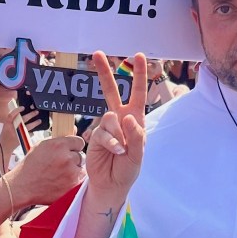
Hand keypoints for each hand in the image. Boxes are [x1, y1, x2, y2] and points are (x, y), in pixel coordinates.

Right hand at [6, 133, 86, 207]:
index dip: (74, 147)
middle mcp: (66, 158)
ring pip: (81, 167)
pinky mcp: (72, 185)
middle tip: (61, 164)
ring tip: (60, 173)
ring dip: (74, 169)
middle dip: (72, 159)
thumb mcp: (41, 146)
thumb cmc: (31, 166)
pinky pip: (80, 178)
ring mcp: (70, 172)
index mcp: (59, 145)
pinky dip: (74, 179)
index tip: (70, 150)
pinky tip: (63, 180)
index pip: (79, 142)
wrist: (23, 186)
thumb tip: (75, 132)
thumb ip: (59, 140)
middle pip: (80, 155)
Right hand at [7, 104, 44, 136]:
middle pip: (22, 119)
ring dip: (35, 123)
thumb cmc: (6, 133)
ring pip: (28, 127)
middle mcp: (12, 128)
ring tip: (39, 120)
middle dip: (31, 115)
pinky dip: (33, 131)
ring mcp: (18, 134)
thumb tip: (25, 110)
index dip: (17, 110)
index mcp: (7, 123)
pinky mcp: (22, 139)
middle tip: (36, 112)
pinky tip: (36, 129)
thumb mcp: (7, 125)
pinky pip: (30, 134)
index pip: (11, 115)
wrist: (5, 145)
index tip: (23, 107)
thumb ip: (13, 119)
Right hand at [87, 52, 146, 199]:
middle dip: (104, 72)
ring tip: (122, 150)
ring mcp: (107, 126)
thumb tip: (126, 117)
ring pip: (109, 117)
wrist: (112, 184)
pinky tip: (115, 152)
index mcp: (136, 118)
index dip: (139, 74)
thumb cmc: (129, 168)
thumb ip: (136, 136)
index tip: (139, 55)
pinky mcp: (97, 135)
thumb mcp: (139, 154)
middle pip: (111, 91)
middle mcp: (120, 118)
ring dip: (117, 135)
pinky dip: (111, 143)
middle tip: (97, 53)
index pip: (137, 93)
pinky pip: (103, 133)